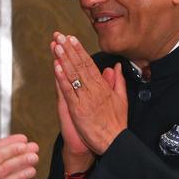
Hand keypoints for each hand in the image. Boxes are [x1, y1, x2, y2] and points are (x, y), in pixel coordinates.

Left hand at [52, 31, 127, 153]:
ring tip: (57, 46)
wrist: (114, 142)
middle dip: (69, 49)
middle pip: (79, 65)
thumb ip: (118, 81)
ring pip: (73, 75)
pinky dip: (62, 79)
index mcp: (103, 87)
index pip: (89, 64)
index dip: (79, 50)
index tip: (72, 38)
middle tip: (60, 36)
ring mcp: (85, 99)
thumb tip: (115, 67)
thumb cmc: (116, 124)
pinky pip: (68, 91)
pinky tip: (56, 67)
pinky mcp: (77, 109)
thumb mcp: (122, 99)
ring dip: (64, 59)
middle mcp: (93, 90)